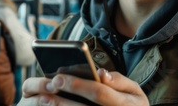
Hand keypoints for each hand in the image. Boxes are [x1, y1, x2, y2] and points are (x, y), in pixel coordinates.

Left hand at [18, 68, 148, 105]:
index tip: (59, 77)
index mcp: (125, 104)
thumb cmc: (133, 102)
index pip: (99, 93)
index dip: (78, 85)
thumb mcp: (133, 90)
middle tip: (47, 88)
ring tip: (43, 100)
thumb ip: (119, 81)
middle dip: (63, 99)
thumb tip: (101, 74)